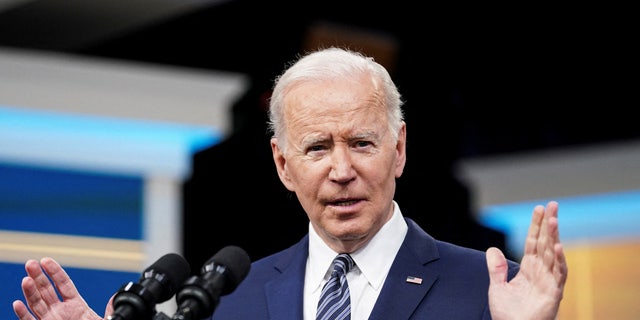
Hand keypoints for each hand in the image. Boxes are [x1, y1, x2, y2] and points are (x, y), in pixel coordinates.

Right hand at [12, 257, 112, 319]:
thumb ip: (110, 310)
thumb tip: (117, 298)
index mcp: (76, 305)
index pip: (63, 284)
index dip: (54, 272)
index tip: (46, 260)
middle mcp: (60, 311)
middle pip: (46, 290)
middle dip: (38, 276)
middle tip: (30, 263)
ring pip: (37, 303)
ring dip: (30, 291)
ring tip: (26, 279)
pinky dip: (22, 313)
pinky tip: (18, 303)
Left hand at [486, 201, 567, 319]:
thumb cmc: (508, 314)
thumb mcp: (497, 287)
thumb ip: (496, 268)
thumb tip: (492, 248)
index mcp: (529, 269)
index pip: (533, 242)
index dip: (536, 225)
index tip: (539, 208)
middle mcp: (541, 272)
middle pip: (545, 243)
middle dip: (548, 224)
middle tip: (552, 204)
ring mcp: (549, 282)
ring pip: (553, 255)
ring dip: (554, 237)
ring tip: (553, 220)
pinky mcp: (554, 293)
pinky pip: (558, 274)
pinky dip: (558, 260)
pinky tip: (557, 246)